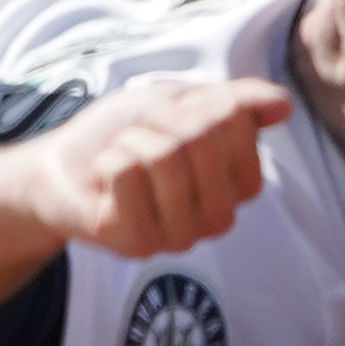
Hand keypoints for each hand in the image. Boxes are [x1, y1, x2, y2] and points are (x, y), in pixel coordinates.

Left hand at [21, 76, 291, 262]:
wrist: (59, 167)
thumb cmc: (123, 133)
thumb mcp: (179, 103)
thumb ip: (235, 102)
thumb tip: (285, 105)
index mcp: (238, 183)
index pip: (235, 121)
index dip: (191, 103)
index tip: (168, 118)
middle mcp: (220, 217)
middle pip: (202, 138)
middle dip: (157, 119)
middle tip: (137, 137)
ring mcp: (183, 236)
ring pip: (167, 156)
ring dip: (130, 140)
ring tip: (121, 158)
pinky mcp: (141, 243)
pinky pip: (128, 173)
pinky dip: (108, 159)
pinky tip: (105, 181)